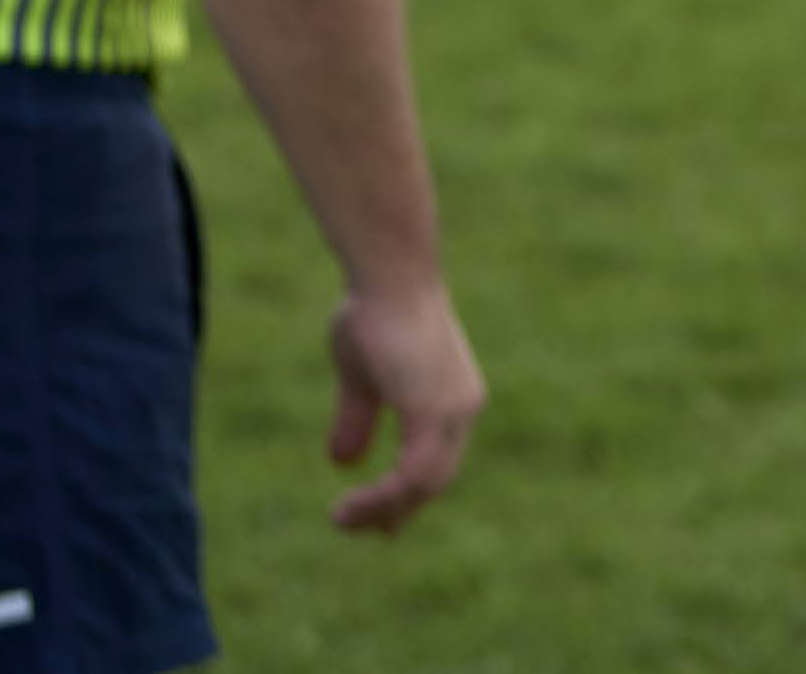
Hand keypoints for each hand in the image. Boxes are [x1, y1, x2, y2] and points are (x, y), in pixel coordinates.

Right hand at [325, 282, 483, 533]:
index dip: (408, 496)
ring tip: (342, 520)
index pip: (438, 462)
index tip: (380, 525)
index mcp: (454, 399)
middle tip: (357, 528)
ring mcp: (453, 410)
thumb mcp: (362, 379)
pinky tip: (350, 508)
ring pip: (424, 485)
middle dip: (395, 511)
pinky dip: (382, 499)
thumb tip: (343, 461)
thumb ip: (360, 418)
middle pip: (435, 479)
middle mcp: (463, 407)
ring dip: (381, 510)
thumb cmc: (373, 314)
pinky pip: (413, 476)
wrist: (388, 277)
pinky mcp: (433, 411)